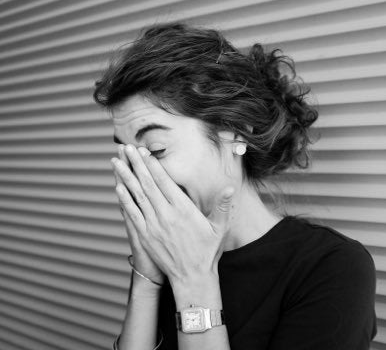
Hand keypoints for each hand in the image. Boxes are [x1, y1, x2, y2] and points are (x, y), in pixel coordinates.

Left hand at [111, 144, 234, 285]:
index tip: (144, 151)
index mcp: (183, 210)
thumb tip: (229, 188)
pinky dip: (124, 200)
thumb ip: (222, 206)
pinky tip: (118, 187)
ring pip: (136, 196)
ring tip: (116, 162)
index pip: (164, 181)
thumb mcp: (219, 228)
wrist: (191, 278)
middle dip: (136, 164)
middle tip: (126, 147)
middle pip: (147, 184)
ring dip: (125, 177)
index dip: (153, 165)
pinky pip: (132, 214)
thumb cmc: (207, 251)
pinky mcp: (145, 236)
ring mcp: (153, 226)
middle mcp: (165, 215)